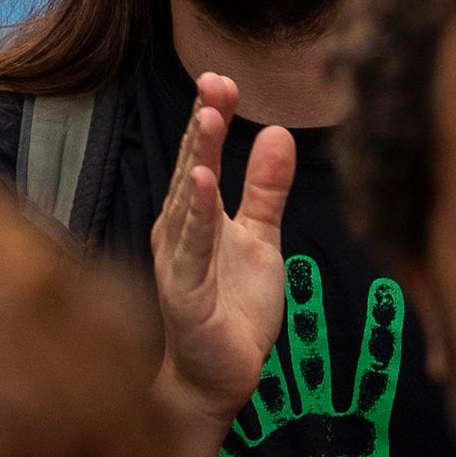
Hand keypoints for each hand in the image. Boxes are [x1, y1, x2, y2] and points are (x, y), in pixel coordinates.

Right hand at [152, 73, 297, 420]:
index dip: (210, 116)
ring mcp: (177, 260)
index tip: (222, 78)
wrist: (218, 378)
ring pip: (188, 200)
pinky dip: (196, 214)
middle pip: (192, 166)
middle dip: (203, 123)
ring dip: (198, 157)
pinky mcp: (184, 292)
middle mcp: (178, 230)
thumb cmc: (233, 309)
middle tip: (215, 80)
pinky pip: (191, 247)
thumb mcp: (262, 240)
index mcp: (194, 215)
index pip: (201, 156)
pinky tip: (202, 183)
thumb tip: (278, 132)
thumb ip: (266, 190)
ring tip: (209, 117)